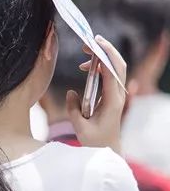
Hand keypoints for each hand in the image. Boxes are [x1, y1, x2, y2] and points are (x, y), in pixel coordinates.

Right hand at [67, 35, 128, 153]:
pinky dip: (100, 66)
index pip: (112, 72)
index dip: (105, 55)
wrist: (107, 148)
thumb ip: (74, 110)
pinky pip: (110, 74)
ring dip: (102, 57)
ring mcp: (117, 94)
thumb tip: (71, 92)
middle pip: (119, 65)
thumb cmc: (95, 141)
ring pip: (116, 68)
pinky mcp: (112, 94)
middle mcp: (118, 95)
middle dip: (106, 50)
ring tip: (85, 53)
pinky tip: (85, 68)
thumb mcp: (80, 128)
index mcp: (112, 101)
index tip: (94, 44)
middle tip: (90, 41)